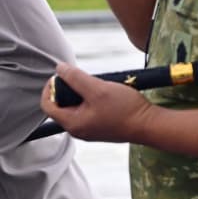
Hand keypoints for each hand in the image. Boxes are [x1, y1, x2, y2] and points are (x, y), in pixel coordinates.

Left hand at [40, 62, 157, 142]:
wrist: (151, 125)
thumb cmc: (125, 109)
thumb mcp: (97, 88)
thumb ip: (75, 78)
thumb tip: (59, 68)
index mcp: (72, 124)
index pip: (47, 105)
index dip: (49, 88)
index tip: (60, 75)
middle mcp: (77, 130)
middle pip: (60, 105)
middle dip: (67, 89)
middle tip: (80, 78)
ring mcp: (89, 130)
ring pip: (75, 106)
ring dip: (80, 92)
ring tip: (95, 84)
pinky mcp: (100, 127)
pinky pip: (87, 110)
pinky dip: (90, 99)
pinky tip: (104, 92)